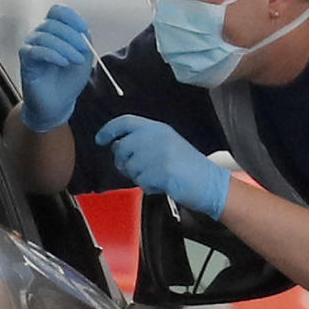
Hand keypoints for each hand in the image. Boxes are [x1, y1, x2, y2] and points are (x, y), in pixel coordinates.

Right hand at [18, 5, 91, 132]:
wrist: (58, 103)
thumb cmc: (69, 79)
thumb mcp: (83, 56)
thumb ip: (83, 40)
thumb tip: (81, 30)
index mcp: (53, 30)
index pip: (57, 11)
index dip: (71, 17)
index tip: (85, 30)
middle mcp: (39, 34)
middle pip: (52, 23)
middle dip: (72, 36)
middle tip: (84, 50)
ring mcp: (30, 46)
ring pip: (45, 36)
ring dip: (65, 47)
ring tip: (77, 60)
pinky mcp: (25, 60)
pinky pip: (36, 51)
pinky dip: (53, 54)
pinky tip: (64, 63)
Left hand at [95, 115, 230, 219]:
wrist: (208, 182)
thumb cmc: (187, 166)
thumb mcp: (167, 144)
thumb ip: (144, 142)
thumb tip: (118, 147)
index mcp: (157, 128)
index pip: (125, 122)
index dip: (109, 130)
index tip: (100, 139)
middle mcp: (155, 137)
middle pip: (121, 148)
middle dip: (122, 162)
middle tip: (137, 170)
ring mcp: (157, 153)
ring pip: (129, 167)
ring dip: (138, 176)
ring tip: (157, 176)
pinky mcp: (160, 171)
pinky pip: (140, 181)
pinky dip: (148, 186)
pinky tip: (161, 184)